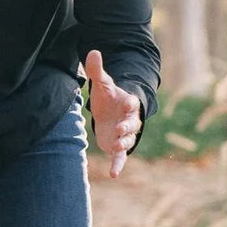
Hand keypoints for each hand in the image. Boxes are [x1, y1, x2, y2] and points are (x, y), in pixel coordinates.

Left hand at [86, 49, 142, 179]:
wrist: (110, 112)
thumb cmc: (108, 97)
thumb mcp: (102, 83)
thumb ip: (98, 70)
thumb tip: (93, 51)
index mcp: (127, 103)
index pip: (132, 102)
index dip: (131, 103)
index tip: (129, 103)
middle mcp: (130, 120)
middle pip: (133, 124)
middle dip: (128, 127)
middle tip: (121, 128)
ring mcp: (125, 134)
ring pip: (129, 140)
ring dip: (124, 143)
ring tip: (116, 145)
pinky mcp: (118, 146)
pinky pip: (120, 157)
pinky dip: (118, 166)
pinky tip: (113, 175)